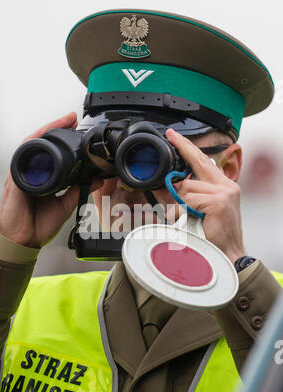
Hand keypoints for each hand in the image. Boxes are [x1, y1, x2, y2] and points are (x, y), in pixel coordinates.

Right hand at [0, 112, 102, 247]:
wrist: (24, 242)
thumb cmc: (37, 225)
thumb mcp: (65, 205)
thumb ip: (78, 190)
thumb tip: (95, 179)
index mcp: (41, 177)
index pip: (50, 151)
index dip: (61, 136)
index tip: (75, 125)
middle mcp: (29, 172)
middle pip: (39, 143)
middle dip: (54, 127)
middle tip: (70, 118)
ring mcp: (20, 175)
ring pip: (29, 146)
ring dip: (44, 131)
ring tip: (59, 122)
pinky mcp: (15, 182)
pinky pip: (21, 160)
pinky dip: (31, 148)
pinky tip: (41, 140)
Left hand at [154, 128, 245, 264]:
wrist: (228, 255)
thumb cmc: (214, 235)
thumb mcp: (199, 210)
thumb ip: (186, 196)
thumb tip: (164, 186)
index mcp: (224, 186)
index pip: (204, 161)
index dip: (188, 148)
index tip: (175, 136)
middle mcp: (226, 185)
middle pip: (198, 163)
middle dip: (183, 147)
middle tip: (170, 135)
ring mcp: (224, 192)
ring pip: (187, 188)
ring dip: (181, 203)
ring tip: (190, 216)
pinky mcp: (218, 201)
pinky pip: (189, 199)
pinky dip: (185, 210)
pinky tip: (195, 219)